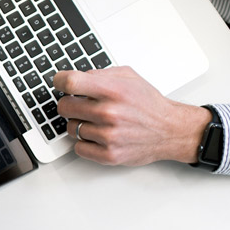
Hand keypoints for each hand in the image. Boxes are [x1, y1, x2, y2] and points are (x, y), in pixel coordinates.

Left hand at [53, 67, 211, 165]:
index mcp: (113, 91)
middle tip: (79, 104)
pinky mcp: (108, 155)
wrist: (170, 130)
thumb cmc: (149, 104)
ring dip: (79, 124)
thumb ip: (100, 74)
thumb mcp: (128, 77)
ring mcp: (108, 136)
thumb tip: (75, 77)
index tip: (59, 82)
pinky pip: (78, 147)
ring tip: (96, 121)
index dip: (59, 81)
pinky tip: (97, 135)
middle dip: (69, 104)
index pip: (71, 83)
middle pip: (64, 107)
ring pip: (70, 128)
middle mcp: (109, 113)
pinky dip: (84, 142)